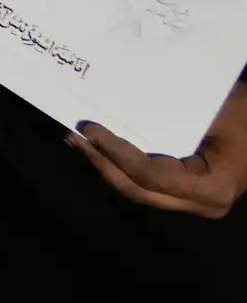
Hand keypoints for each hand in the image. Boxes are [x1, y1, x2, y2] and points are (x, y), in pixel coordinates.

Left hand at [72, 75, 246, 216]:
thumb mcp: (213, 111)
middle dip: (102, 163)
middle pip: (140, 189)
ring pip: (141, 191)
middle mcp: (202, 202)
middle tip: (73, 136)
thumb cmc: (243, 115)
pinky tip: (103, 149)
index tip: (90, 130)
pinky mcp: (188, 193)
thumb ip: (169, 115)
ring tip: (80, 141)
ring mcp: (195, 202)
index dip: (117, 154)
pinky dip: (123, 166)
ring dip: (108, 166)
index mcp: (211, 186)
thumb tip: (116, 100)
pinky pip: (149, 183)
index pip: (152, 176)